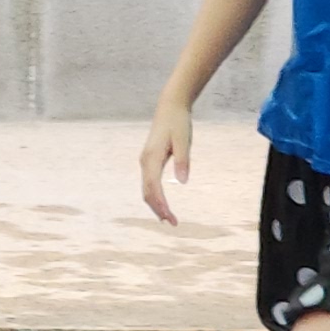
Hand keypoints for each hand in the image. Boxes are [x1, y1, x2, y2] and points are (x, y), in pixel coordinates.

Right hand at [138, 102, 195, 223]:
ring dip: (156, 205)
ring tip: (169, 218)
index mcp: (152, 158)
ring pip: (147, 189)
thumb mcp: (184, 140)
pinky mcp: (149, 161)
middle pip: (147, 192)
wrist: (170, 107)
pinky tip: (163, 204)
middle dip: (158, 209)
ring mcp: (146, 162)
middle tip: (173, 223)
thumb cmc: (178, 122)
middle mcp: (145, 162)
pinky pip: (149, 183)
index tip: (170, 217)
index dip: (161, 204)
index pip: (153, 187)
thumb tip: (182, 182)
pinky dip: (155, 196)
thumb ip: (183, 161)